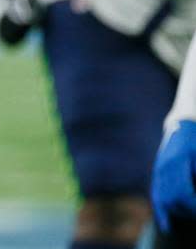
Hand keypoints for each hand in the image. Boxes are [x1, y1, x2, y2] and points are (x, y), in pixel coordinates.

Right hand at [153, 120, 195, 234]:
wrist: (183, 124)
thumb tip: (194, 192)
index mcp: (177, 163)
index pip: (185, 193)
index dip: (193, 206)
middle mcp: (165, 168)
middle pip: (173, 200)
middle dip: (188, 211)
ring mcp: (159, 170)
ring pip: (163, 200)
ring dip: (177, 212)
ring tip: (190, 214)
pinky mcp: (158, 173)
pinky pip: (157, 195)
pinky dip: (161, 212)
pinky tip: (166, 226)